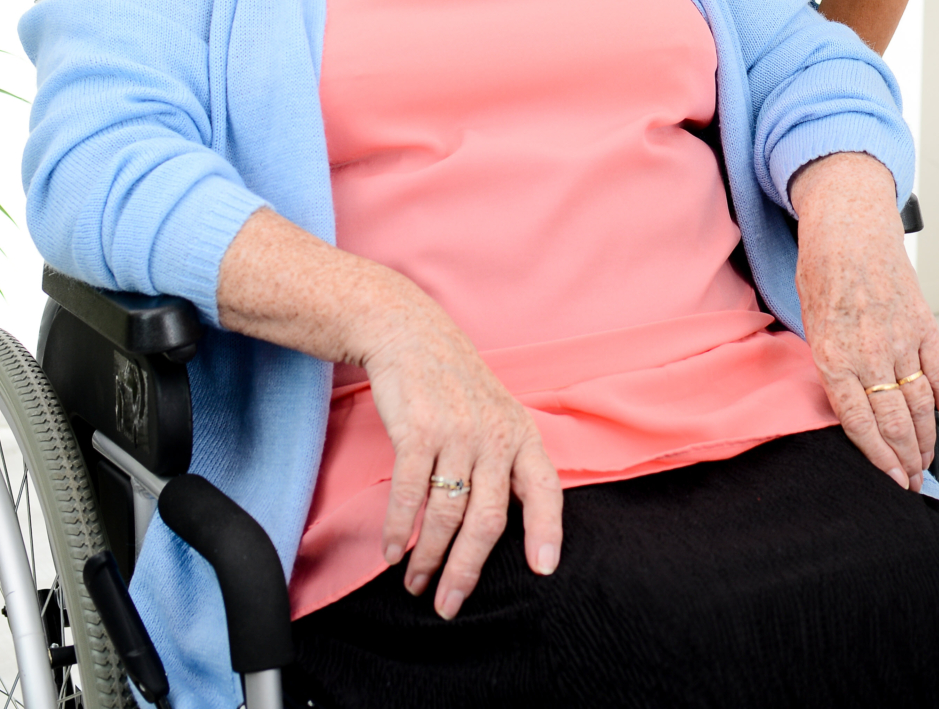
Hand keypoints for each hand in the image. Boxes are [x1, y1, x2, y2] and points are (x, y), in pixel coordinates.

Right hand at [356, 278, 563, 619]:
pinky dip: (397, 530)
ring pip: (446, 514)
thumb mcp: (496, 416)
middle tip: (449, 604)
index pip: (546, 488)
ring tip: (416, 583)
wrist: (410, 335)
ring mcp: (457, 433)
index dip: (547, 530)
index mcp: (522, 435)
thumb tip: (505, 527)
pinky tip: (391, 551)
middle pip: (488, 519)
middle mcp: (495, 436)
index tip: (544, 568)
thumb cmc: (455, 385)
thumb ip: (506, 464)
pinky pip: (409, 494)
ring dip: (427, 557)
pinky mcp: (418, 431)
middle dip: (466, 570)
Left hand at [788, 153, 938, 488]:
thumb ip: (827, 366)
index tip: (890, 482)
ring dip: (925, 440)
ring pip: (920, 404)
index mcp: (834, 356)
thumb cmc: (822, 270)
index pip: (859, 423)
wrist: (850, 224)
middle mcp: (869, 352)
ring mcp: (901, 338)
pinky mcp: (923, 324)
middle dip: (904, 460)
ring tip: (925, 464)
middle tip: (910, 483)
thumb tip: (843, 406)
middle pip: (894, 421)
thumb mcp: (808, 324)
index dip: (877, 458)